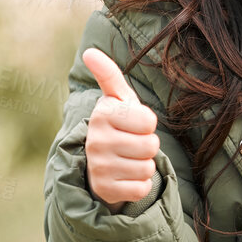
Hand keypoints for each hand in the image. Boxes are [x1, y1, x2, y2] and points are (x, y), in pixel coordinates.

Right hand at [81, 48, 159, 205]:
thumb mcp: (117, 100)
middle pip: (151, 145)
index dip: (147, 124)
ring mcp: (99, 166)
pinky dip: (139, 185)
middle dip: (147, 146)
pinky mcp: (105, 189)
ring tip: (127, 160)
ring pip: (147, 167)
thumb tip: (89, 52)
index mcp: (102, 114)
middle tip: (131, 144)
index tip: (132, 124)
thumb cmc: (118, 125)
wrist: (99, 165)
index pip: (149, 121)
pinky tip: (125, 177)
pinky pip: (142, 188)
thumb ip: (109, 75)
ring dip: (143, 165)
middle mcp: (96, 140)